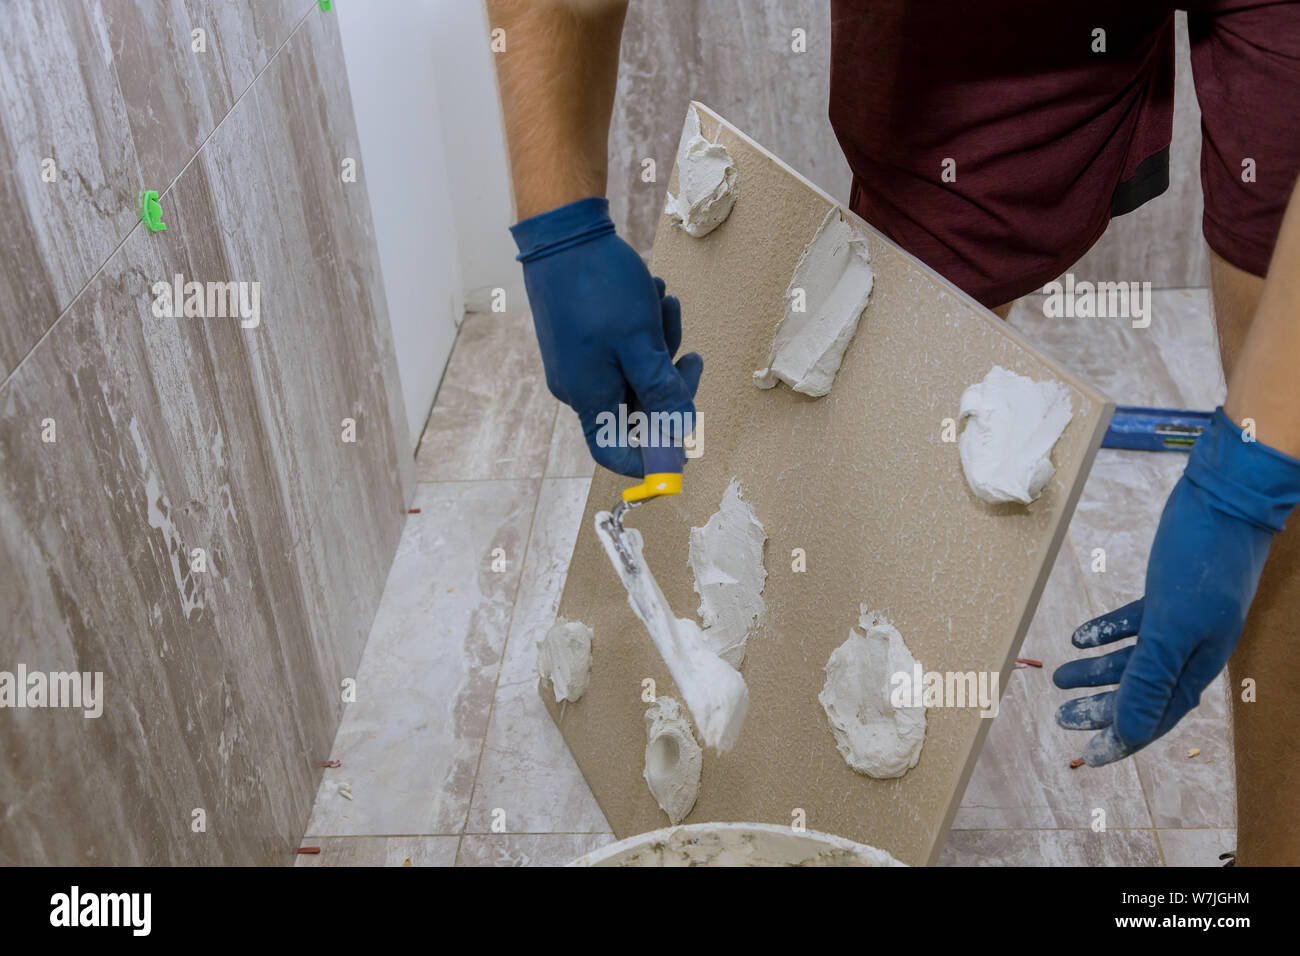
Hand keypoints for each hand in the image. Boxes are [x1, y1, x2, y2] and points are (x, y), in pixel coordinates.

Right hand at [510, 197, 702, 476]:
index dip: (650, 454)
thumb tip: (680, 433)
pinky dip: (642, 329)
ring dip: (659, 345)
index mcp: (588, 397)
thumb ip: (661, 392)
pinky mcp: (582, 338)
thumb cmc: (599, 287)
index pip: (614, 451)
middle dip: (668, 384)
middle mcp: (579, 386)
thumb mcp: (641, 343)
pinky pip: (621, 349)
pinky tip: (650, 296)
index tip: (683, 440)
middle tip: (691, 358)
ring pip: (632, 373)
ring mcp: (579, 361)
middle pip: (634, 409)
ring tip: (666, 306)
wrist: (563, 233)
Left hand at [1054, 409, 1299, 764]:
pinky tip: (1079, 638)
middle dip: (1102, 707)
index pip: (1154, 717)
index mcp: (1196, 666)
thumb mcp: (1172, 628)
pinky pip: (1133, 625)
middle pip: (1140, 691)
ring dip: (1097, 671)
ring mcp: (1179, 621)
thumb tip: (1128, 730)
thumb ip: (1149, 679)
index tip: (1088, 755)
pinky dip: (1107, 633)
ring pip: (1133, 658)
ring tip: (1059, 678)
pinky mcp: (1167, 594)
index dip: (1122, 737)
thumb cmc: (1202, 564)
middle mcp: (1189, 650)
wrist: (1225, 502)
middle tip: (1061, 715)